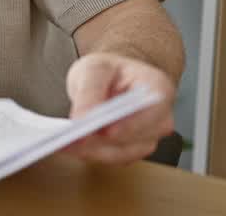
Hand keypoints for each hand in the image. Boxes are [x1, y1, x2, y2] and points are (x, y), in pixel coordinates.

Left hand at [61, 52, 175, 164]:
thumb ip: (90, 91)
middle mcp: (160, 118)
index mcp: (158, 89)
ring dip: (94, 151)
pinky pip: (113, 158)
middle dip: (104, 141)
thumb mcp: (94, 69)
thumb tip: (81, 119)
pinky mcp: (133, 150)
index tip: (105, 131)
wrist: (109, 79)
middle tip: (73, 139)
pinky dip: (91, 153)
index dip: (131, 124)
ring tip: (66, 143)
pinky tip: (71, 147)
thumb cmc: (107, 70)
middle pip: (137, 138)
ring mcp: (149, 137)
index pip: (152, 111)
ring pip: (123, 153)